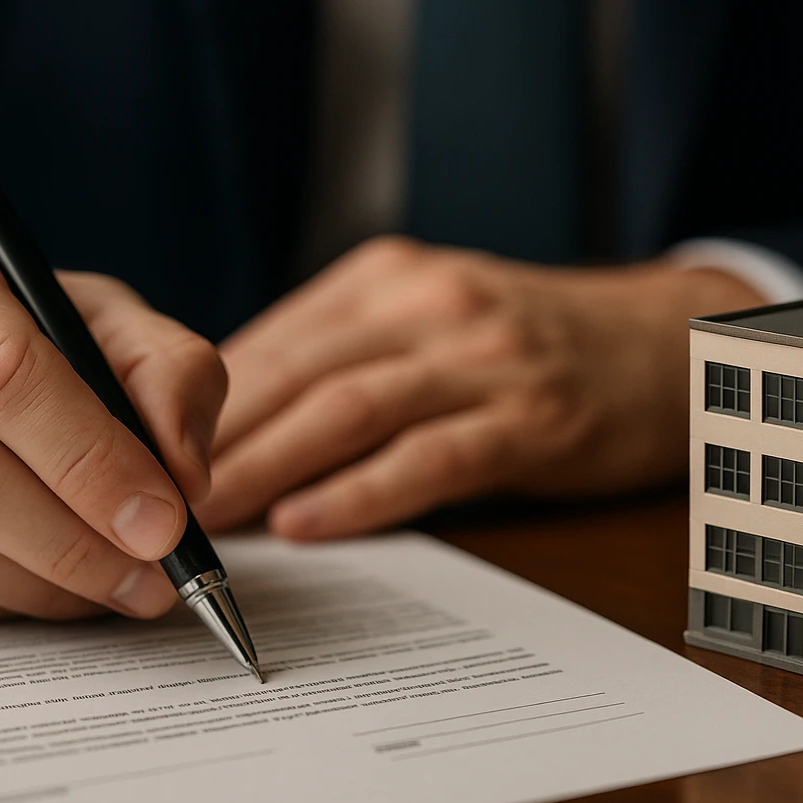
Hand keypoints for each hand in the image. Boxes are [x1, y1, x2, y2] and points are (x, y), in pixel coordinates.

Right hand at [0, 205, 225, 619]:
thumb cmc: (7, 331)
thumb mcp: (101, 319)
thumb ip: (167, 375)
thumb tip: (185, 478)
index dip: (90, 458)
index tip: (165, 519)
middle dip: (74, 539)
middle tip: (153, 575)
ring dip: (37, 584)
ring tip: (115, 588)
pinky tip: (44, 592)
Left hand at [196, 236, 760, 537]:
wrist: (666, 342)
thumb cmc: (532, 343)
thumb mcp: (430, 321)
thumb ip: (343, 357)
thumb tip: (232, 426)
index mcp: (388, 277)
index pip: (270, 342)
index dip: (192, 404)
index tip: (136, 456)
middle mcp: (429, 304)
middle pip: (295, 373)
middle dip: (209, 440)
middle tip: (142, 500)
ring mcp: (484, 358)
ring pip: (349, 411)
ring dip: (265, 467)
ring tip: (204, 519)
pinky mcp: (533, 417)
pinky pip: (430, 457)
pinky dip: (362, 493)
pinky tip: (308, 524)